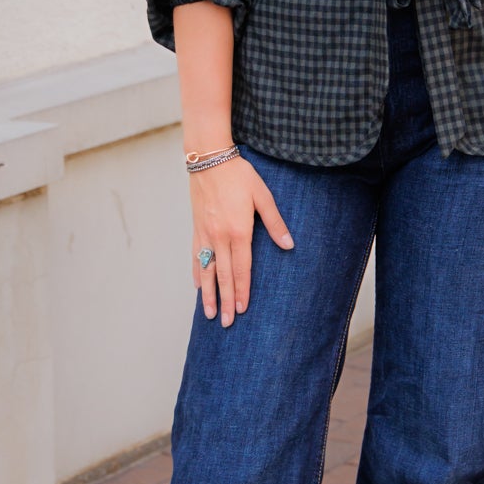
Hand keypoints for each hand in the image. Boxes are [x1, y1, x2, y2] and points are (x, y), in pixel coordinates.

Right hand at [190, 156, 293, 326]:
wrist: (209, 160)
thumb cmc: (239, 176)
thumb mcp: (263, 196)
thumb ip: (275, 222)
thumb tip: (288, 244)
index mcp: (238, 231)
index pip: (241, 269)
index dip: (243, 290)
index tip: (244, 310)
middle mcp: (219, 237)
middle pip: (223, 276)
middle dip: (227, 301)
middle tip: (227, 323)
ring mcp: (205, 234)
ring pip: (206, 271)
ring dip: (208, 295)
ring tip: (210, 314)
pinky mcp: (196, 229)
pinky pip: (195, 257)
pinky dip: (197, 274)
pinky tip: (198, 287)